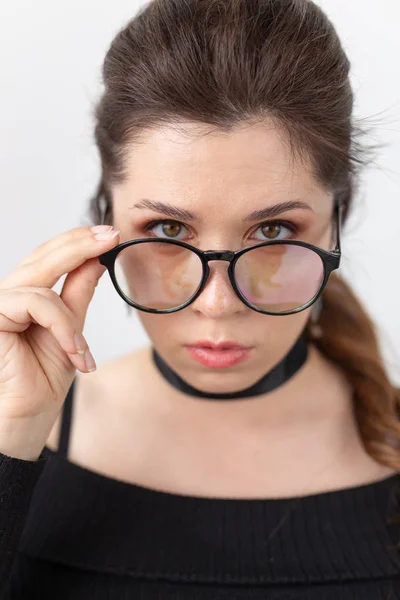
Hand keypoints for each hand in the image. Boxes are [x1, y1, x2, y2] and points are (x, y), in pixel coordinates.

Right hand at [0, 225, 119, 458]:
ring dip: (70, 319)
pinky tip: (74, 352)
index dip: (77, 241)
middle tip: (110, 236)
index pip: (49, 256)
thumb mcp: (71, 331)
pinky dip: (61, 327)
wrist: (26, 417)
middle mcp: (7, 293)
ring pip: (41, 285)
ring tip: (83, 353)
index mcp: (25, 293)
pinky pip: (35, 304)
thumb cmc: (44, 378)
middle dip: (80, 244)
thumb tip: (97, 260)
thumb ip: (78, 294)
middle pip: (42, 256)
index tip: (109, 233)